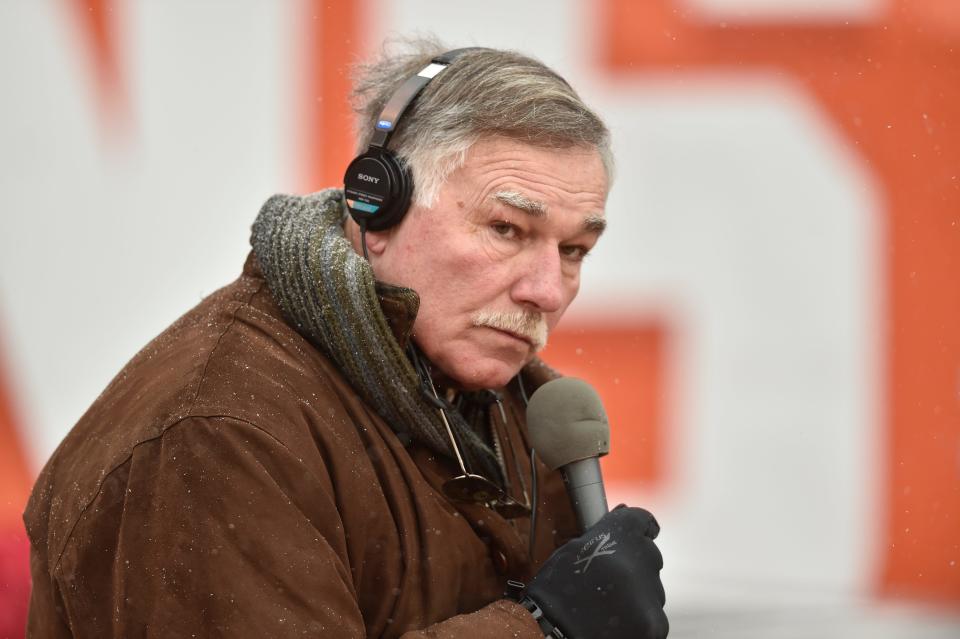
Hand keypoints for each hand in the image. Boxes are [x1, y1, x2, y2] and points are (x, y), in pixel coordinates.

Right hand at [524, 506, 667, 637]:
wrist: (551, 631)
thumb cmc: (555, 591)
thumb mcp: (574, 550)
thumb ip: (605, 534)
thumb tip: (625, 513)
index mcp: (619, 533)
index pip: (644, 521)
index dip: (642, 529)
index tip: (640, 536)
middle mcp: (641, 558)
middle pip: (648, 557)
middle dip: (634, 567)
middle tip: (609, 583)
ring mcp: (652, 592)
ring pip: (651, 588)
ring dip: (636, 594)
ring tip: (606, 606)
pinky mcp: (655, 623)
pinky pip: (652, 615)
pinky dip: (638, 619)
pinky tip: (614, 622)